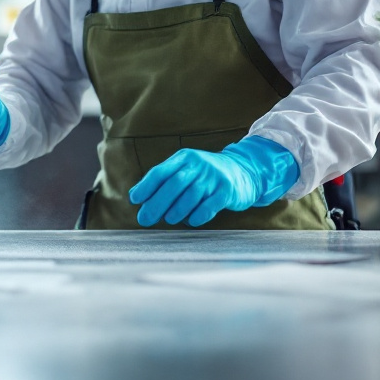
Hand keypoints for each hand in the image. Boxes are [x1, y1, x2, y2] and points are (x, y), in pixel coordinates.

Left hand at [127, 136, 299, 226]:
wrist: (244, 171)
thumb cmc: (206, 176)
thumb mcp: (186, 170)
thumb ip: (163, 180)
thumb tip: (134, 196)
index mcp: (184, 158)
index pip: (160, 172)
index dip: (146, 186)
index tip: (134, 200)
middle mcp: (198, 165)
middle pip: (173, 185)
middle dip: (156, 203)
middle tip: (145, 219)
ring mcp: (214, 177)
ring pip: (190, 196)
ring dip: (176, 211)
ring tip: (169, 220)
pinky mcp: (227, 190)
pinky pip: (209, 205)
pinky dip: (198, 215)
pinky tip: (191, 221)